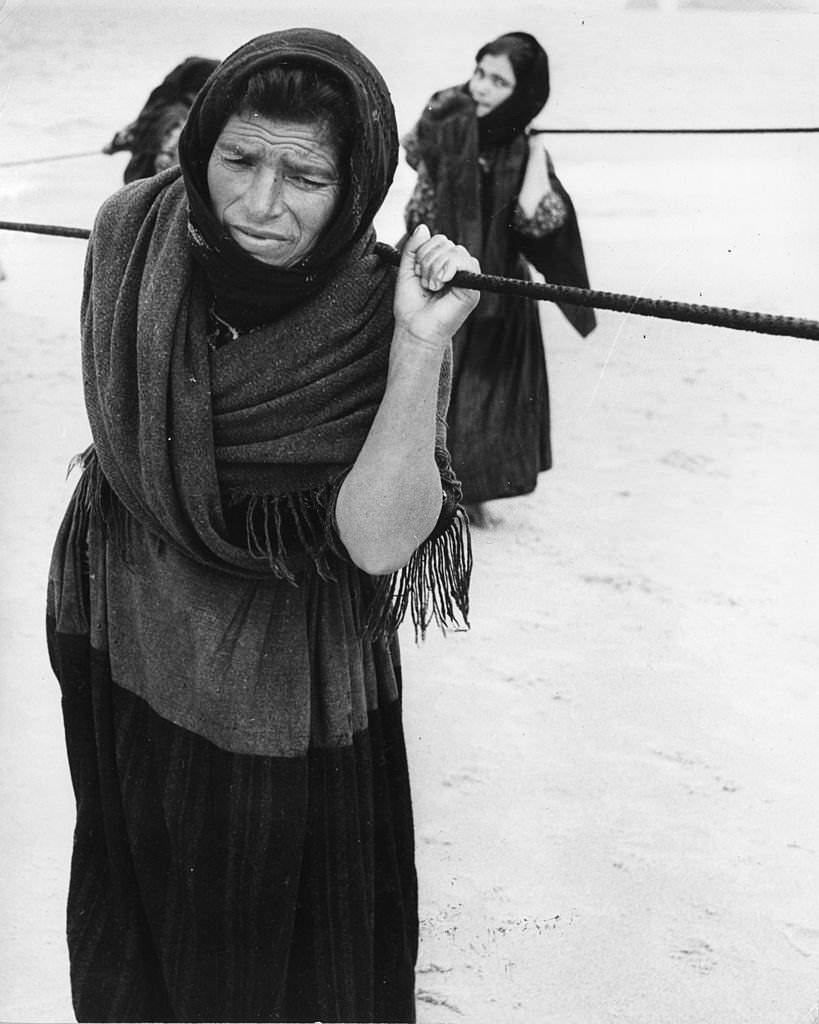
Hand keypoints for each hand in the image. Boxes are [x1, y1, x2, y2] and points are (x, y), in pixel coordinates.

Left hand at [393, 224, 479, 351]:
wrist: (414, 330)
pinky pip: (464, 262)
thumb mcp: (407, 270)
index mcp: (444, 265)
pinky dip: (447, 269)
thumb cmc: (411, 307)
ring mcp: (467, 278)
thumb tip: (423, 228)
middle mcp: (458, 270)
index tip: (418, 275)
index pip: (438, 240)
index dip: (423, 252)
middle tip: (425, 283)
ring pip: (452, 250)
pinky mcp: (473, 288)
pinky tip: (440, 284)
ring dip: (434, 268)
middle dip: (427, 261)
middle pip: (445, 242)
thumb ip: (414, 248)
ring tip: (431, 287)